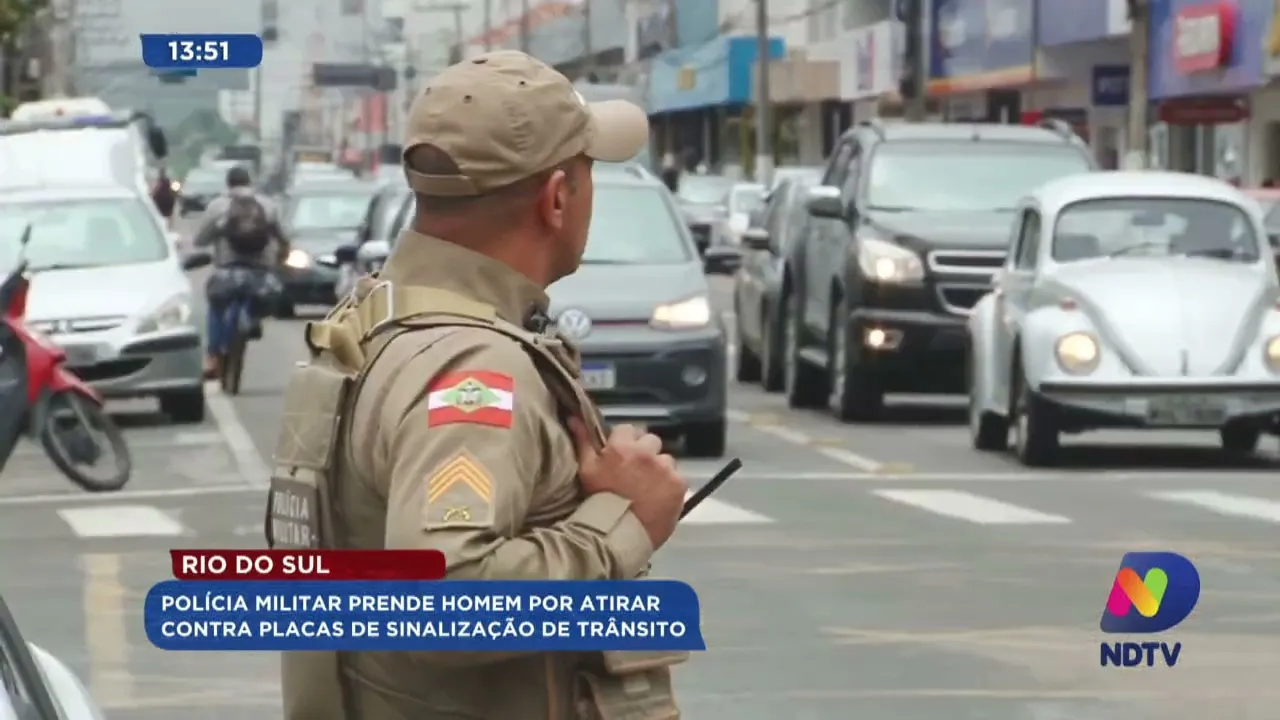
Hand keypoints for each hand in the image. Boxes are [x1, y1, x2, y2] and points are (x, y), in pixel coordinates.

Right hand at [569, 418, 686, 548]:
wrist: (619, 534)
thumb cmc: (598, 501)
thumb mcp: (586, 470)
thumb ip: (583, 440)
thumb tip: (574, 417)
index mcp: (622, 447)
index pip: (627, 429)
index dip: (624, 442)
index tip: (621, 456)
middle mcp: (646, 453)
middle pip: (650, 441)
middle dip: (644, 453)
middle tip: (636, 472)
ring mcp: (665, 468)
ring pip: (665, 460)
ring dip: (659, 469)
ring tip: (649, 487)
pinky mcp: (679, 484)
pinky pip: (677, 477)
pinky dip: (670, 485)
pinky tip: (659, 497)